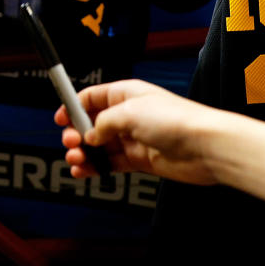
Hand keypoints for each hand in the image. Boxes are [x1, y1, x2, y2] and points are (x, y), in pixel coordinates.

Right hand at [56, 79, 220, 184]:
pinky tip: (84, 171)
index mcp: (126, 95)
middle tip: (71, 143)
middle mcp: (129, 115)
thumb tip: (89, 135)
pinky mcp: (141, 159)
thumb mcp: (129, 112)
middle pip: (92, 124)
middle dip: (77, 134)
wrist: (204, 147)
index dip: (73, 107)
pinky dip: (96, 167)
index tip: (60, 119)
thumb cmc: (175, 120)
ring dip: (84, 153)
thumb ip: (102, 123)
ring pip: (100, 146)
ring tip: (76, 161)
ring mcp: (134, 138)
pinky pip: (111, 163)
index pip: (92, 98)